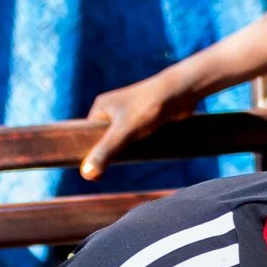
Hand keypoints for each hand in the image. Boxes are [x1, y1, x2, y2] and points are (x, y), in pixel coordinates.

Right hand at [80, 70, 198, 180]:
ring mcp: (129, 113)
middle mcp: (113, 109)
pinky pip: (136, 137)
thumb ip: (105, 152)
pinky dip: (139, 145)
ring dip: (127, 149)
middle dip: (112, 151)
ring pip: (122, 139)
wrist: (180, 92)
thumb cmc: (149, 108)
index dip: (91, 152)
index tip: (97, 169)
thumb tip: (86, 174)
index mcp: (101, 106)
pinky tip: (144, 150)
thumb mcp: (124, 133)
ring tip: (134, 154)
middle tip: (119, 162)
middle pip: (106, 139)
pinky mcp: (144, 118)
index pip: (87, 135)